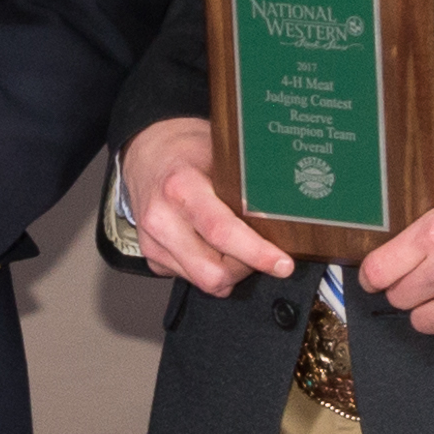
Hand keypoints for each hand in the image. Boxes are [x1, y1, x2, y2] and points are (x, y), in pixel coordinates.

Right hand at [119, 114, 287, 295]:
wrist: (148, 153)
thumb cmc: (186, 152)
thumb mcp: (220, 154)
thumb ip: (244, 185)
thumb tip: (285, 210)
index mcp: (180, 188)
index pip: (221, 231)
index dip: (255, 253)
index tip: (281, 263)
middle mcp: (162, 219)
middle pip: (212, 271)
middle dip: (245, 270)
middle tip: (265, 256)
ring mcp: (153, 242)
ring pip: (204, 282)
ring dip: (229, 272)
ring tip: (239, 248)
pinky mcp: (153, 257)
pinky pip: (191, 278)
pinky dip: (210, 267)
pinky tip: (214, 247)